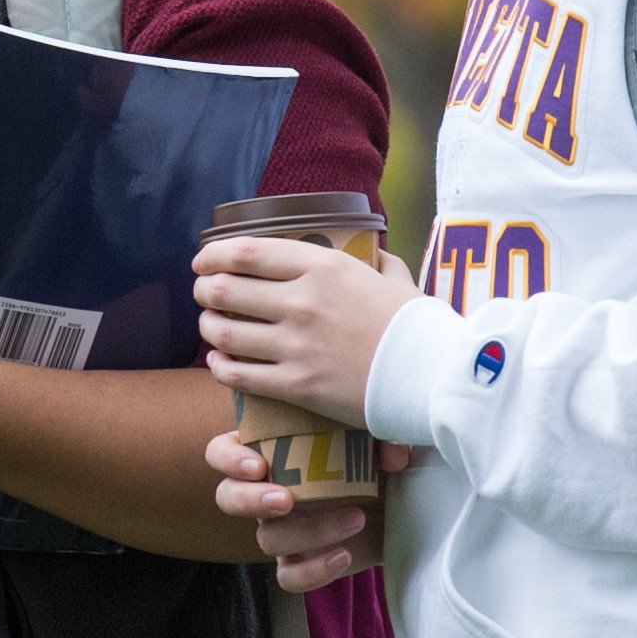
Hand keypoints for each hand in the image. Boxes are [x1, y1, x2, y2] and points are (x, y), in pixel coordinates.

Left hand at [193, 236, 418, 430]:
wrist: (432, 376)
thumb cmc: (417, 325)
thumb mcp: (396, 278)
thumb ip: (376, 262)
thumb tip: (374, 252)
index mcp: (324, 267)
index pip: (247, 252)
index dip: (214, 255)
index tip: (204, 260)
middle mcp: (302, 301)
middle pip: (225, 289)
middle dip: (205, 289)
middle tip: (204, 293)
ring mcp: (296, 345)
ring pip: (223, 331)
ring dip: (208, 327)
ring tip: (210, 326)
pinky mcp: (296, 385)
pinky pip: (237, 374)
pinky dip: (219, 366)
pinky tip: (220, 361)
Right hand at [208, 431, 424, 591]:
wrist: (401, 507)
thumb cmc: (377, 462)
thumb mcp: (381, 442)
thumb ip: (384, 440)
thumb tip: (392, 455)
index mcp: (270, 451)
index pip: (222, 451)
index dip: (229, 458)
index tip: (259, 465)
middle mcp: (266, 490)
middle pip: (227, 497)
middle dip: (250, 499)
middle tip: (286, 500)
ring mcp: (281, 529)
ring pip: (267, 538)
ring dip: (309, 530)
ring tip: (356, 517)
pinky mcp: (302, 561)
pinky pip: (289, 578)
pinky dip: (313, 571)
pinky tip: (344, 556)